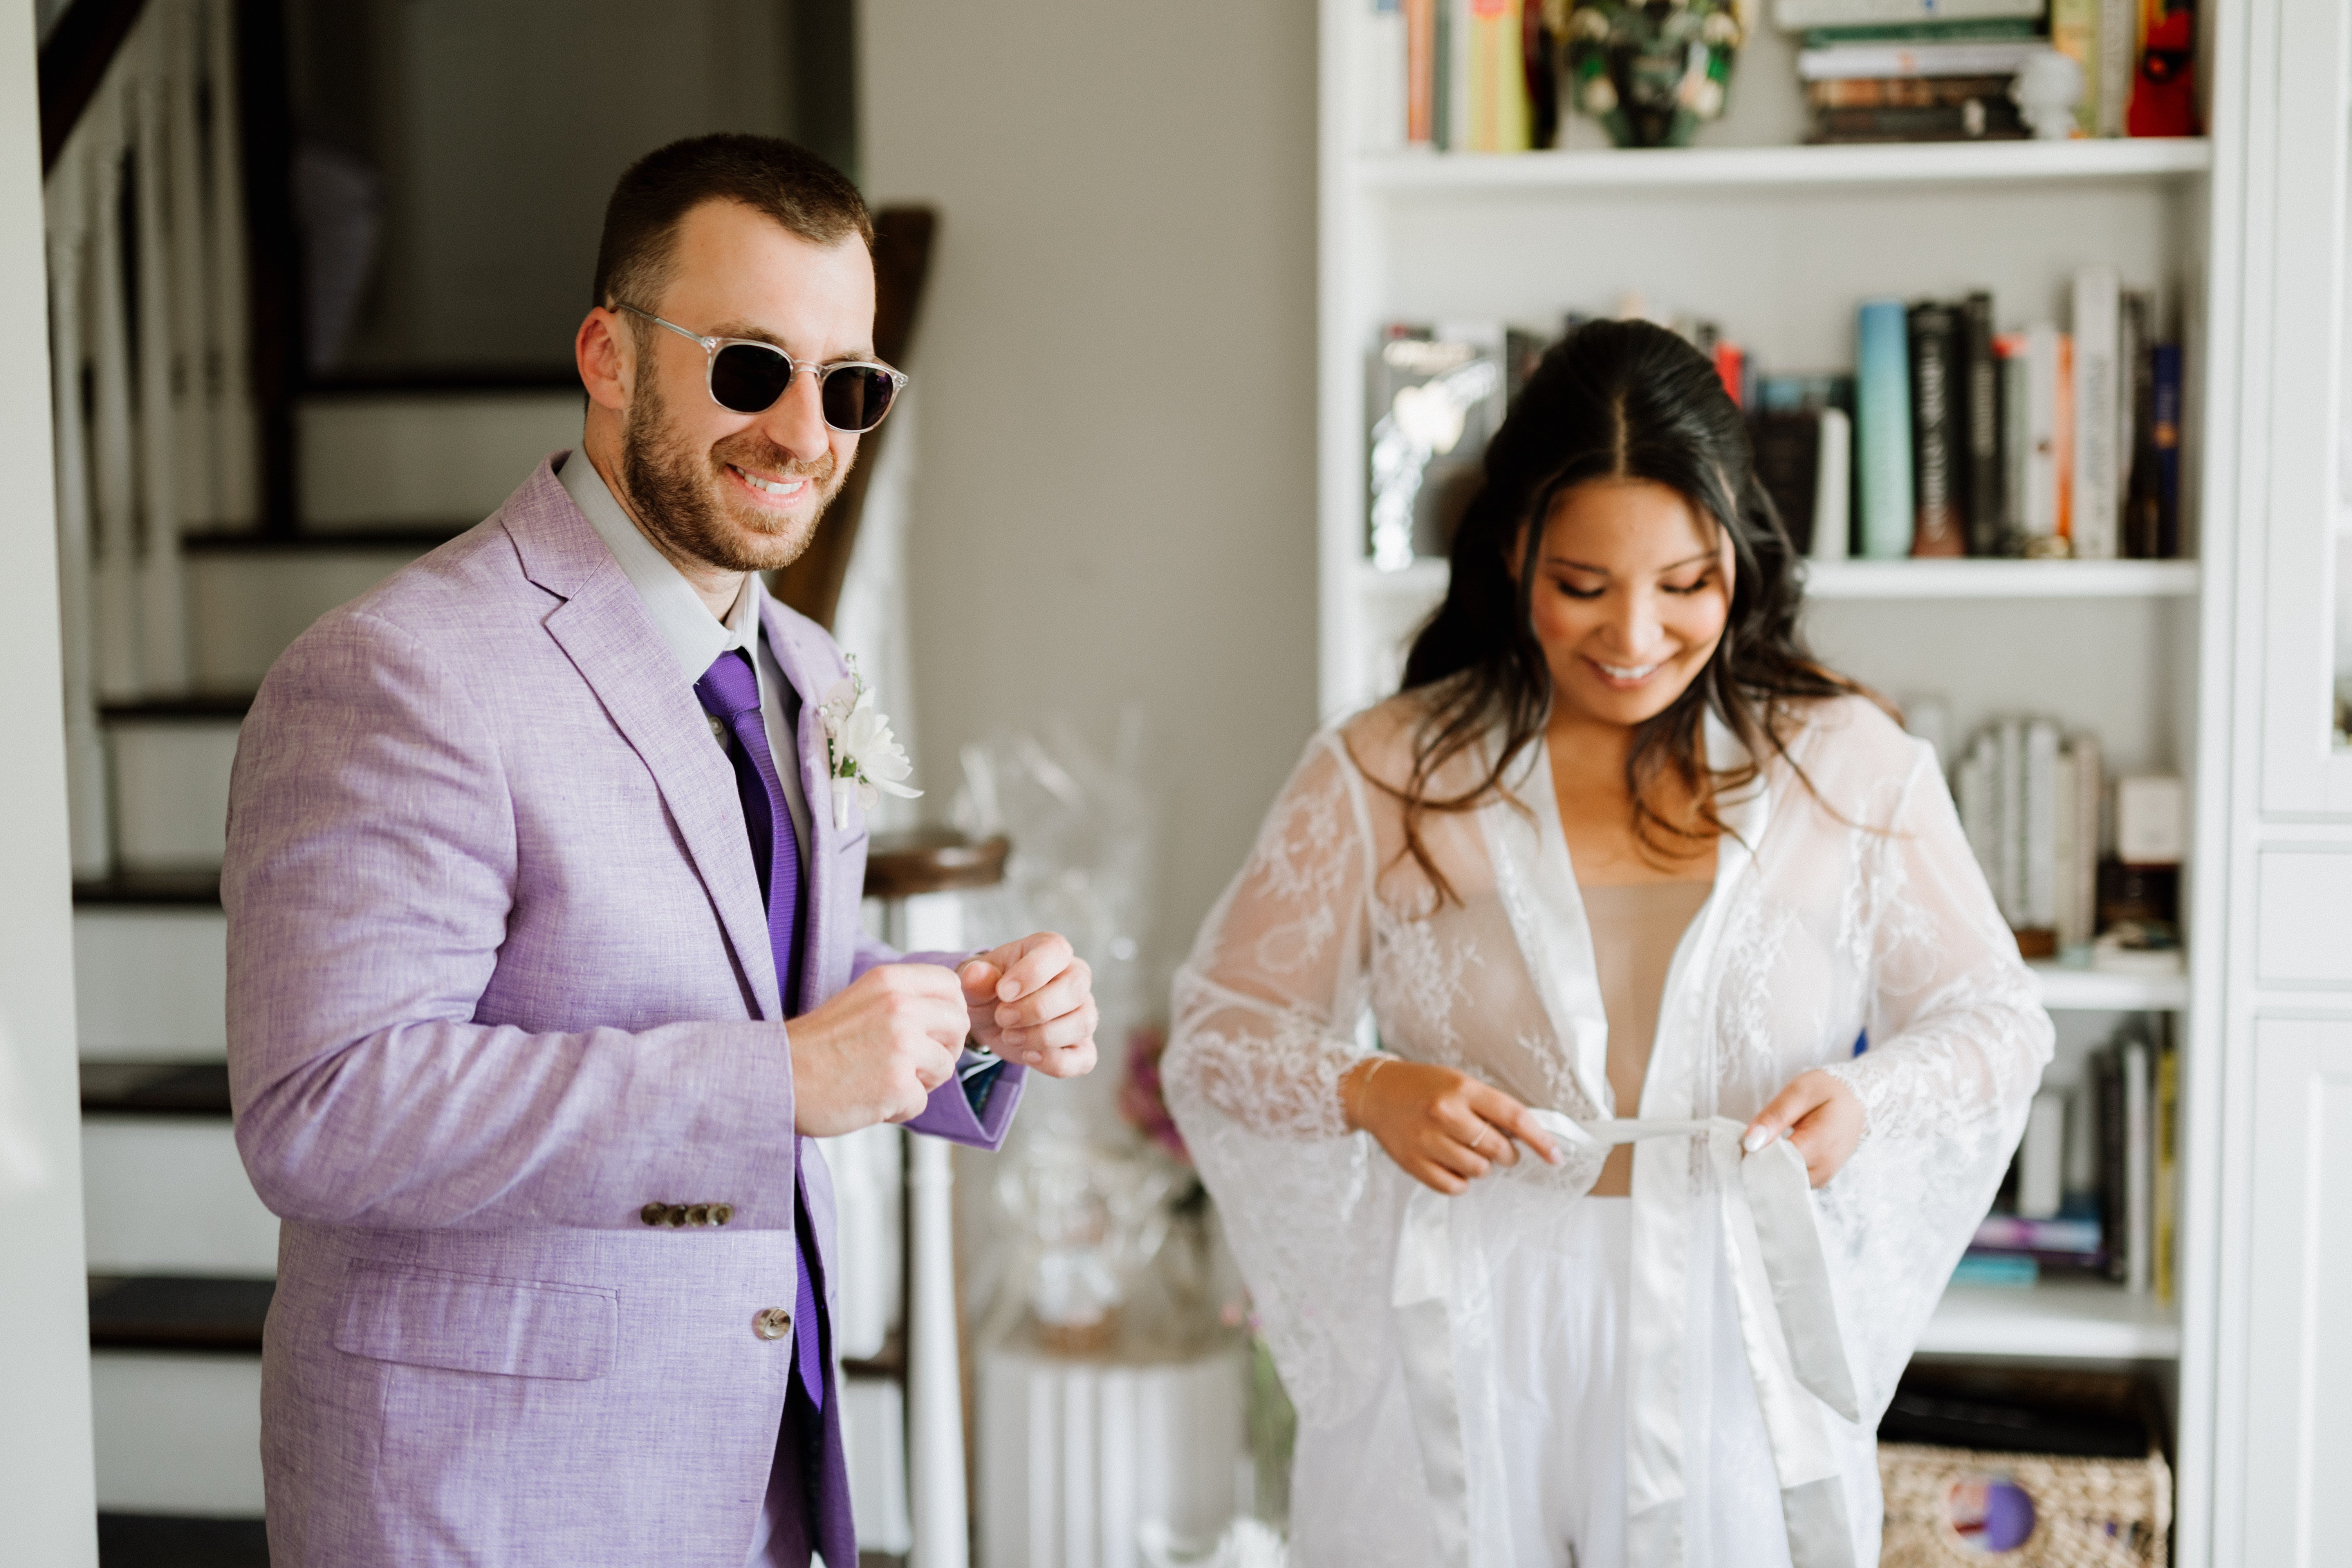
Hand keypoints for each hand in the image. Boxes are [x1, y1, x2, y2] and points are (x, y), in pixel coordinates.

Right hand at [787, 964, 967, 1135]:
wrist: (779, 1078)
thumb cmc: (817, 1046)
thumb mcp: (862, 1001)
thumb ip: (904, 1000)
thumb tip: (948, 1015)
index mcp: (890, 981)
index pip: (951, 985)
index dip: (949, 1011)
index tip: (933, 1030)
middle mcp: (900, 1006)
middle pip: (959, 1025)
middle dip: (944, 1048)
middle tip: (913, 1063)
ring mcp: (901, 1045)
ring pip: (946, 1066)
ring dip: (921, 1082)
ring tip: (883, 1081)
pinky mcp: (897, 1083)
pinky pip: (921, 1101)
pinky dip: (899, 1108)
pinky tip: (870, 1099)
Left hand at [959, 932, 1096, 1079]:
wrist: (992, 1018)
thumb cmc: (989, 990)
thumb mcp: (975, 981)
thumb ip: (976, 978)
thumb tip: (977, 974)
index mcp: (1050, 950)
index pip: (1056, 951)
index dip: (1031, 973)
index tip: (1002, 992)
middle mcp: (1075, 977)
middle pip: (1075, 988)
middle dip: (1036, 1009)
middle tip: (1002, 1017)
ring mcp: (1082, 1011)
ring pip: (1082, 1023)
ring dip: (1042, 1036)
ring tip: (1009, 1036)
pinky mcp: (1081, 1045)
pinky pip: (1084, 1057)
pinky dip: (1056, 1062)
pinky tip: (1028, 1056)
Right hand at [1340, 1057, 1562, 1195]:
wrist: (1376, 1093)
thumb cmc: (1425, 1087)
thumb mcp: (1459, 1083)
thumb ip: (1490, 1107)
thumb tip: (1527, 1138)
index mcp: (1462, 1088)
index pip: (1513, 1116)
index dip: (1540, 1139)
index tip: (1556, 1156)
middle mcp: (1445, 1113)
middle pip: (1498, 1149)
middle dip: (1508, 1154)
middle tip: (1500, 1149)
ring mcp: (1427, 1139)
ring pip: (1479, 1170)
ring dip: (1482, 1166)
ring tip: (1467, 1151)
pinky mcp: (1413, 1163)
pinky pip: (1454, 1186)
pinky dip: (1461, 1181)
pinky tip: (1452, 1164)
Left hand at [1741, 1069, 1864, 1188]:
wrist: (1857, 1100)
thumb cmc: (1827, 1092)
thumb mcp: (1799, 1092)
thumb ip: (1774, 1116)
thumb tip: (1749, 1143)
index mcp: (1818, 1145)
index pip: (1774, 1165)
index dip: (1753, 1156)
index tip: (1742, 1144)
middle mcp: (1823, 1169)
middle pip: (1778, 1177)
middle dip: (1758, 1163)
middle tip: (1750, 1142)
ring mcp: (1823, 1177)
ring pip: (1784, 1182)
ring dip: (1768, 1167)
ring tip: (1766, 1143)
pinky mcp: (1821, 1179)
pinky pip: (1793, 1181)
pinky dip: (1780, 1169)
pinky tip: (1775, 1152)